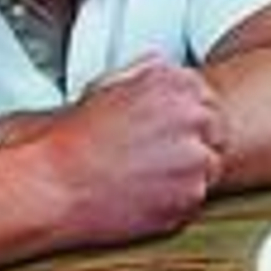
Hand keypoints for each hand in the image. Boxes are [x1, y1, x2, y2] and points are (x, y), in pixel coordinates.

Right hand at [14, 57, 226, 244]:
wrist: (55, 185)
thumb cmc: (75, 143)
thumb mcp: (108, 86)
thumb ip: (147, 73)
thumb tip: (166, 69)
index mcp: (176, 84)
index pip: (205, 99)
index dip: (185, 121)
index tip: (165, 134)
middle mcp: (193, 115)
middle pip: (215, 131)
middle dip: (191, 145)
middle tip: (153, 159)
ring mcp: (196, 156)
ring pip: (210, 165)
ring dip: (185, 173)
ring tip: (144, 177)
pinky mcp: (192, 194)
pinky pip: (197, 197)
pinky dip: (176, 200)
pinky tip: (144, 194)